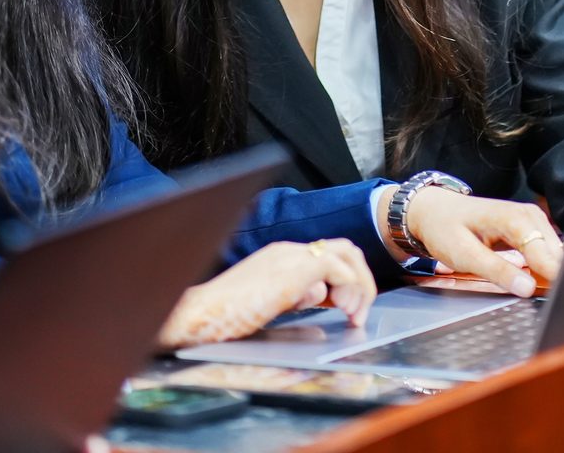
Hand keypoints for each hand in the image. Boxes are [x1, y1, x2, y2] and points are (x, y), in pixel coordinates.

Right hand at [157, 239, 376, 348]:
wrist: (203, 314)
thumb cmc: (227, 316)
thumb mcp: (269, 302)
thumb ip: (296, 294)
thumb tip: (319, 295)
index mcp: (281, 256)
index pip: (327, 255)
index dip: (345, 281)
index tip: (345, 308)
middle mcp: (288, 250)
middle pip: (343, 248)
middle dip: (360, 279)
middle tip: (358, 311)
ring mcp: (292, 256)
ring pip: (347, 254)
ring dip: (359, 284)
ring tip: (354, 314)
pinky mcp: (295, 268)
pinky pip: (339, 269)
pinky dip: (350, 289)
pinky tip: (343, 311)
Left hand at [383, 185, 563, 296]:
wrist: (436, 211)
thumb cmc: (446, 229)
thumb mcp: (464, 254)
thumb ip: (496, 271)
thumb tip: (527, 288)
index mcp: (514, 219)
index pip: (546, 254)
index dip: (555, 279)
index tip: (561, 301)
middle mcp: (530, 216)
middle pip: (557, 255)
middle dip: (557, 278)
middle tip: (554, 304)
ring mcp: (534, 221)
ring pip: (557, 255)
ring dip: (554, 274)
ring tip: (548, 294)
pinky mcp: (533, 229)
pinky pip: (549, 252)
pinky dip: (547, 268)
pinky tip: (540, 280)